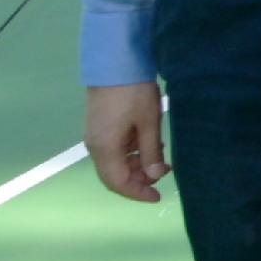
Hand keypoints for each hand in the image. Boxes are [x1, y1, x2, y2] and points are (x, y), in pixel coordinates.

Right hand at [84, 81, 169, 203]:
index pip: (117, 183)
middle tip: (165, 171)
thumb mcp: (149, 122)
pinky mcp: (100, 127)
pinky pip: (115, 149)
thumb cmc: (134, 92)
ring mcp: (95, 136)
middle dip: (139, 179)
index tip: (157, 196)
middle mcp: (95, 146)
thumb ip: (151, 151)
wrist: (114, 63)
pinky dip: (132, 152)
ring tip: (162, 156)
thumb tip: (155, 176)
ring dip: (137, 164)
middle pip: (114, 175)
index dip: (137, 193)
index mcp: (104, 149)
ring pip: (115, 162)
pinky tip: (150, 143)